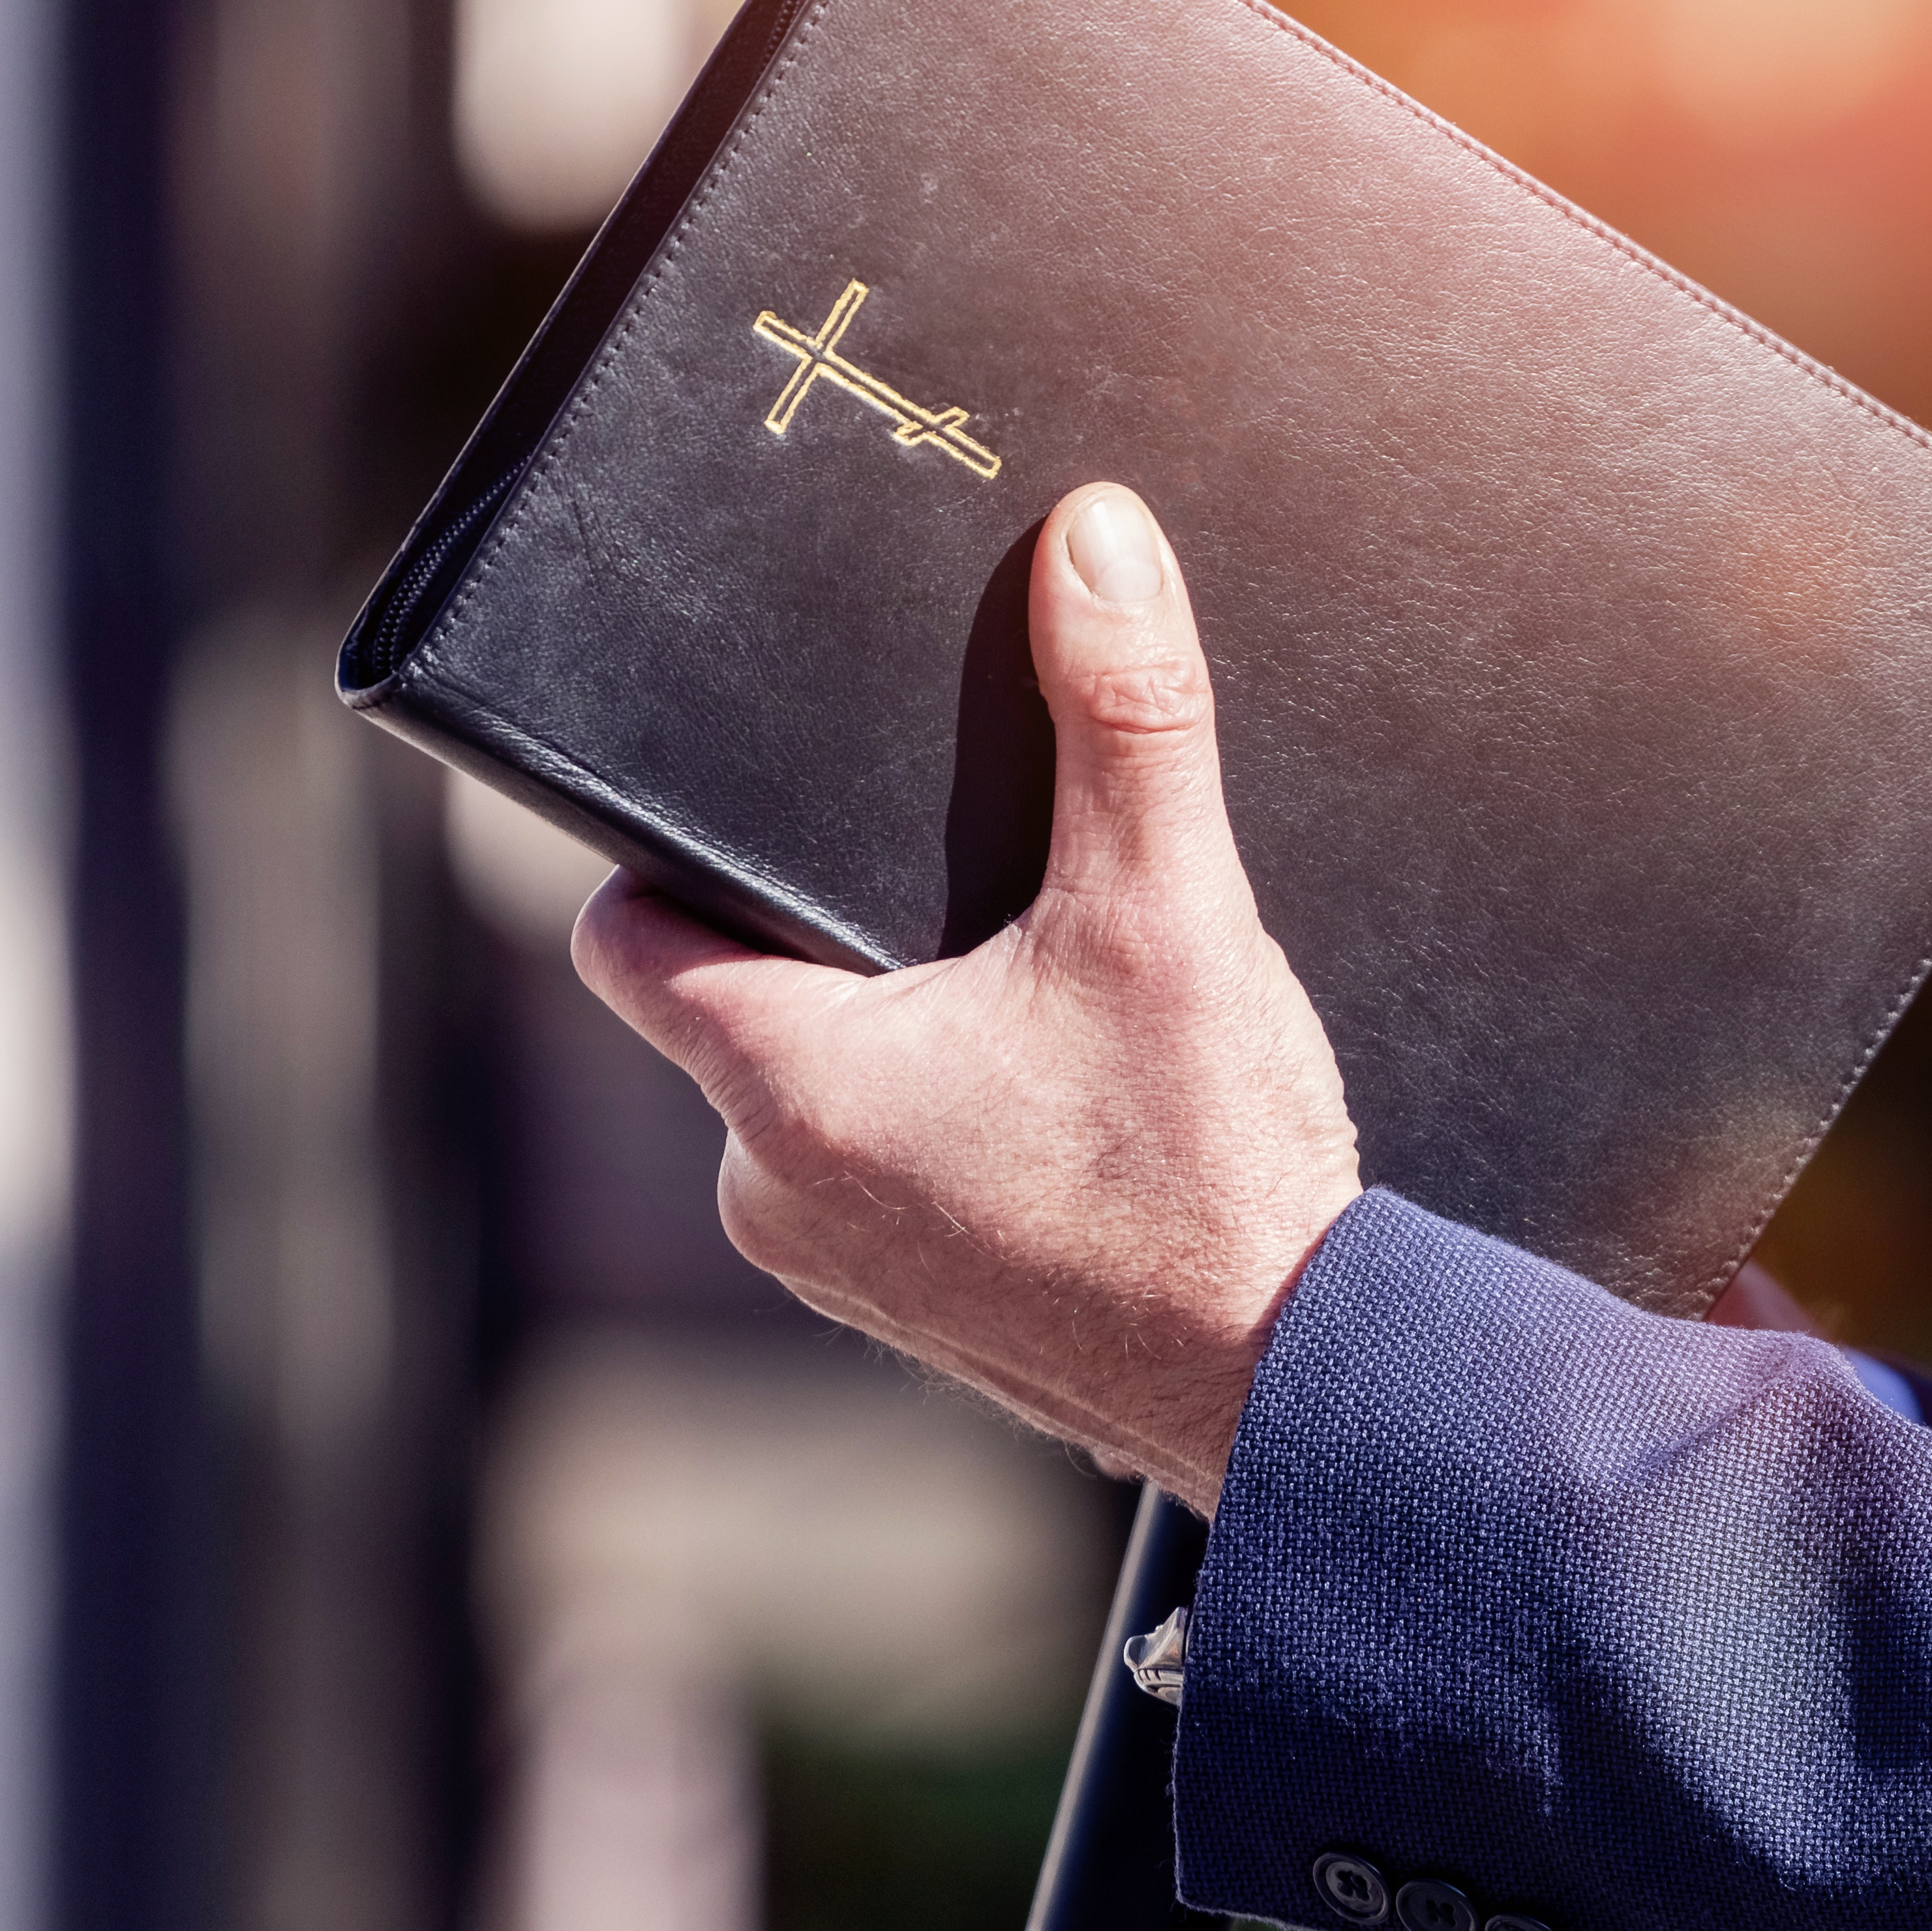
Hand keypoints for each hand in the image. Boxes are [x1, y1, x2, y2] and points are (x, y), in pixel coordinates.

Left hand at [573, 482, 1363, 1510]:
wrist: (1304, 1390)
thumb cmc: (1218, 1179)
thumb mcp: (1175, 911)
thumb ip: (1127, 715)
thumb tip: (1095, 540)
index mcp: (790, 1087)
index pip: (627, 935)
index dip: (665, 853)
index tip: (749, 813)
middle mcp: (775, 1198)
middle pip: (741, 1006)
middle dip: (838, 941)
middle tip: (971, 897)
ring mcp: (841, 1276)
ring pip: (822, 1101)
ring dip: (907, 1042)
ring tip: (1040, 1004)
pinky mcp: (919, 1322)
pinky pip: (887, 1185)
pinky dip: (954, 1134)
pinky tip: (1071, 1111)